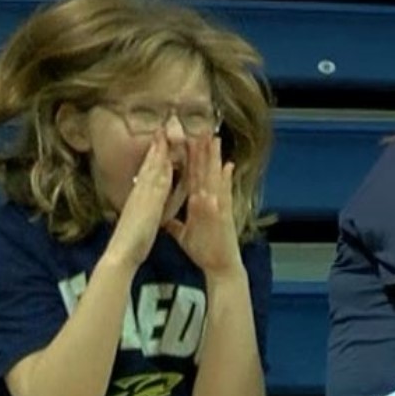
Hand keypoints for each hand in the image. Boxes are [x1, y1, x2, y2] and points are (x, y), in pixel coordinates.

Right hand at [105, 133, 178, 266]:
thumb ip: (142, 209)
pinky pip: (156, 181)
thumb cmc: (132, 239)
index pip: (149, 172)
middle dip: (157, 146)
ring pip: (152, 168)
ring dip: (159, 150)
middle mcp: (140, 192)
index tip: (160, 140)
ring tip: (166, 132)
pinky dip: (161, 168)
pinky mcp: (148, 202)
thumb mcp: (139, 219)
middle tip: (163, 126)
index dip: (155, 156)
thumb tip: (144, 204)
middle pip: (150, 165)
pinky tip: (167, 156)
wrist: (122, 251)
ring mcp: (143, 195)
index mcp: (140, 196)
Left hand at [163, 134, 241, 277]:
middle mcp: (210, 201)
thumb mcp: (184, 234)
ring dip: (215, 159)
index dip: (188, 158)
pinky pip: (225, 196)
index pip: (192, 175)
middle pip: (204, 171)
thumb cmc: (204, 250)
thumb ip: (176, 223)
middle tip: (201, 129)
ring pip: (215, 178)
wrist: (220, 266)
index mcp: (199, 203)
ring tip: (215, 140)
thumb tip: (166, 218)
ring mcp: (218, 207)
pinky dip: (226, 182)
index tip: (184, 139)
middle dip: (202, 150)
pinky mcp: (224, 215)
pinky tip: (228, 167)